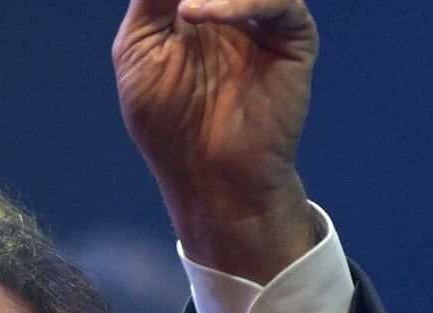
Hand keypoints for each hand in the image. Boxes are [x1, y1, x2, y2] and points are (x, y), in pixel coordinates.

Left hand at [113, 0, 319, 281]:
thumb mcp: (139, 51)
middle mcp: (232, 6)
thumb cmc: (166, 123)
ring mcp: (264, 19)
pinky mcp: (293, 38)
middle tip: (176, 2)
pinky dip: (243, 1)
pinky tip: (200, 13)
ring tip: (184, 9)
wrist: (208, 175)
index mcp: (195, 4)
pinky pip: (280, 3)